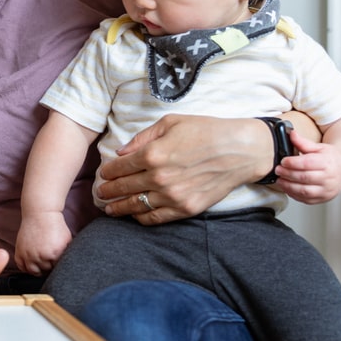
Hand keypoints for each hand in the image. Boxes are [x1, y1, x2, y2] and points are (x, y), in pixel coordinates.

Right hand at [14, 213, 71, 275]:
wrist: (40, 214)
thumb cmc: (55, 226)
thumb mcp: (67, 240)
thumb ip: (67, 254)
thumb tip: (69, 264)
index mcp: (54, 254)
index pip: (57, 269)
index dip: (58, 266)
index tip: (57, 262)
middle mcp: (40, 256)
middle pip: (45, 271)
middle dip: (48, 267)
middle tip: (50, 262)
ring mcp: (28, 254)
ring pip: (33, 271)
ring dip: (38, 269)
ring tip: (41, 264)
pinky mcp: (19, 251)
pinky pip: (21, 266)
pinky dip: (26, 268)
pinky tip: (31, 263)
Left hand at [96, 114, 268, 224]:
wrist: (241, 150)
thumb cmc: (206, 131)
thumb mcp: (171, 123)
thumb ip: (142, 138)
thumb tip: (121, 152)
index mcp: (153, 154)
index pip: (119, 167)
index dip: (107, 172)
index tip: (103, 174)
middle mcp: (160, 177)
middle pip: (123, 188)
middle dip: (108, 191)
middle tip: (100, 193)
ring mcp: (173, 196)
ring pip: (135, 206)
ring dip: (118, 208)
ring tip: (109, 209)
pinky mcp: (186, 209)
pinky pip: (156, 218)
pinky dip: (141, 217)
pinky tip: (134, 215)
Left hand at [272, 130, 340, 203]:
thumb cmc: (331, 158)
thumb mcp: (319, 147)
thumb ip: (303, 143)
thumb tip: (291, 134)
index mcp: (328, 163)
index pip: (307, 163)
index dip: (292, 163)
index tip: (283, 161)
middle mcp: (329, 178)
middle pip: (304, 177)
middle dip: (287, 174)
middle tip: (278, 170)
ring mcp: (327, 190)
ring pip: (305, 191)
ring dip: (288, 186)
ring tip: (280, 180)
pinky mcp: (323, 198)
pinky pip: (306, 200)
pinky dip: (294, 195)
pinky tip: (288, 188)